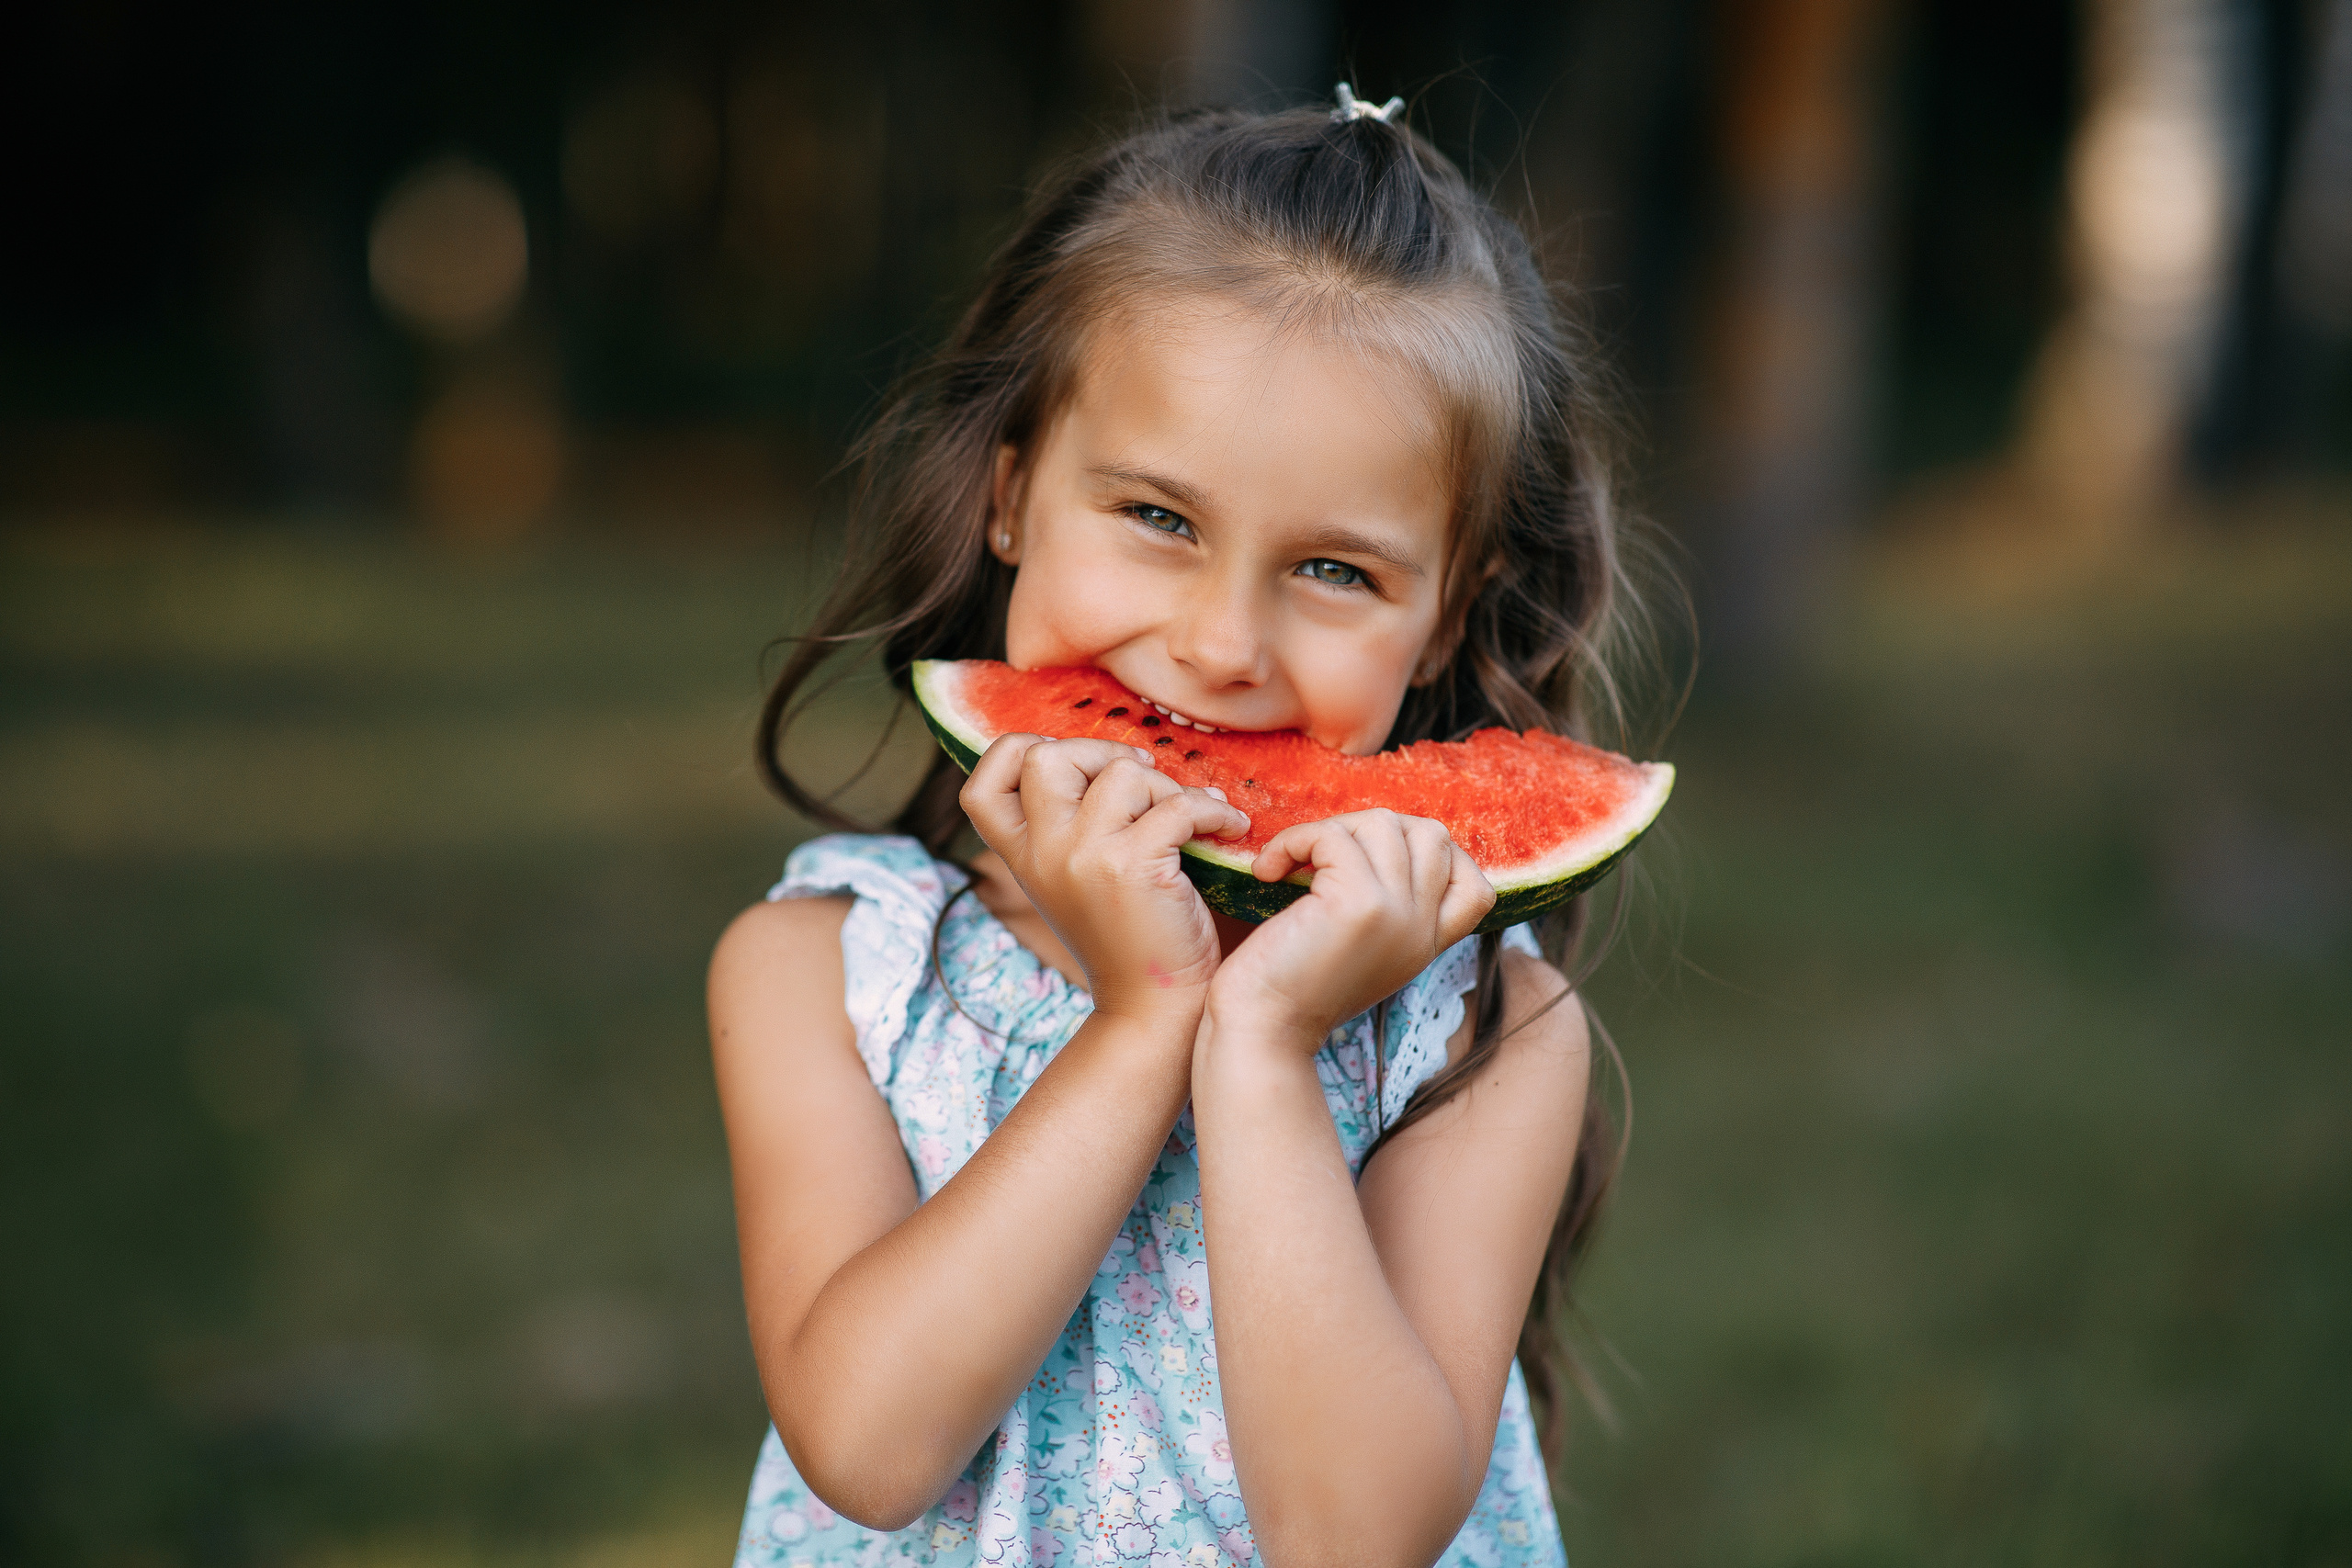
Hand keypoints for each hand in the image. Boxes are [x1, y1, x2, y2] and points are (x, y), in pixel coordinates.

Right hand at [961, 735, 1249, 1022]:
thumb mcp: (1075, 879)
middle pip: (1046, 756)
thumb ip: (1070, 828)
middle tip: (1141, 779)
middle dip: (1101, 753)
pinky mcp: (1132, 866)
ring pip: (1122, 772)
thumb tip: (1114, 756)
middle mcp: (1042, 853)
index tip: (1074, 765)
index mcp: (1021, 857)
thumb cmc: (1128, 934)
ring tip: (1191, 815)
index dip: (1017, 754)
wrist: (1154, 1005)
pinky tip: (1227, 827)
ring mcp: (1082, 857)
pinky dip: (1213, 811)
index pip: (979, 785)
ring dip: (1168, 787)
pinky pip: (1178, 804)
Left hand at [1206, 811, 1495, 1043]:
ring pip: (1383, 824)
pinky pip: (1333, 836)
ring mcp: (1397, 913)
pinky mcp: (1359, 903)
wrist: (1261, 1030)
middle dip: (1372, 828)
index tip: (1374, 862)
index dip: (1432, 856)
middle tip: (1322, 855)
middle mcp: (1421, 928)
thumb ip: (1390, 909)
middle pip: (1433, 835)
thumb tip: (1381, 841)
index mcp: (1427, 943)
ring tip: (1292, 861)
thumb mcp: (1364, 949)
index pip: (1477, 885)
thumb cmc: (1293, 986)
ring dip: (1329, 830)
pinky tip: (1268, 871)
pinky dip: (1294, 840)